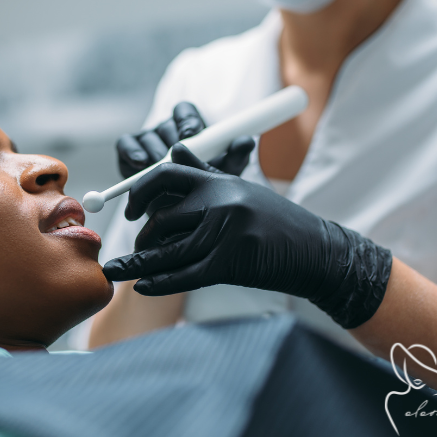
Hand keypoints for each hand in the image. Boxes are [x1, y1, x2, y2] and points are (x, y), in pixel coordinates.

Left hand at [102, 144, 391, 328]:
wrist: (319, 253)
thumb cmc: (278, 223)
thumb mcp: (242, 189)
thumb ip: (206, 171)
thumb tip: (176, 147)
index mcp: (221, 181)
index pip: (166, 175)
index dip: (140, 191)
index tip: (132, 210)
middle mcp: (221, 201)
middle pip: (162, 218)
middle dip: (141, 239)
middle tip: (131, 251)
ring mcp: (226, 232)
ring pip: (167, 251)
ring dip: (137, 266)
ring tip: (117, 272)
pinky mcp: (231, 262)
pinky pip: (183, 275)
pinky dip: (158, 284)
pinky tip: (140, 288)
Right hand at [116, 102, 255, 178]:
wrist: (178, 214)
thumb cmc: (202, 189)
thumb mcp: (222, 174)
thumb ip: (235, 157)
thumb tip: (247, 141)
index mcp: (189, 128)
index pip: (185, 111)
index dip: (188, 119)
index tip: (192, 133)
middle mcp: (167, 130)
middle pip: (166, 125)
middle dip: (171, 142)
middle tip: (177, 158)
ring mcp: (148, 139)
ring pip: (148, 137)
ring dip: (154, 152)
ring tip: (159, 168)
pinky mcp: (129, 151)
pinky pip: (125, 144)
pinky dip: (131, 152)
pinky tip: (141, 164)